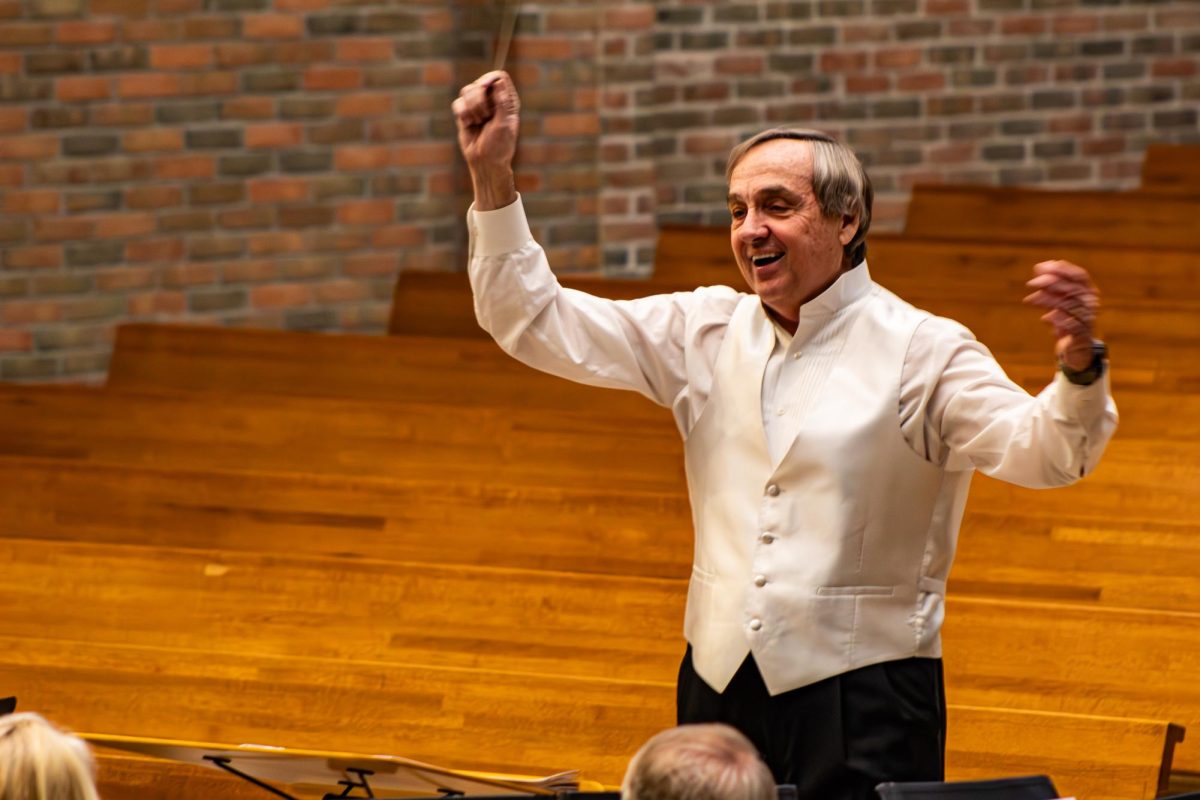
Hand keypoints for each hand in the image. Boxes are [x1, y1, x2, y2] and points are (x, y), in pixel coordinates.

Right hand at [452, 70, 519, 209]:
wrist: (484, 162)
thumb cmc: (499, 146)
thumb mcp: (504, 124)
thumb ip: (502, 102)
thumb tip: (499, 80)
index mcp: (507, 100)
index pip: (499, 77)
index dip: (489, 78)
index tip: (483, 87)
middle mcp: (493, 100)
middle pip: (480, 83)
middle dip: (479, 100)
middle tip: (484, 117)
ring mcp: (478, 105)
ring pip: (467, 91)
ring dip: (471, 108)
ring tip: (477, 122)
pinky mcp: (465, 112)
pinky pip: (458, 103)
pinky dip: (462, 114)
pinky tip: (468, 124)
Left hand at [1023, 260, 1099, 370]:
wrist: (1076, 345)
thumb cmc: (1066, 317)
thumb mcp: (1058, 299)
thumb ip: (1050, 285)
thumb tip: (1039, 268)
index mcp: (1089, 291)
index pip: (1080, 275)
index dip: (1064, 269)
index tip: (1044, 266)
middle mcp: (1091, 302)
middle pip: (1073, 288)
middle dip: (1051, 283)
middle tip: (1032, 282)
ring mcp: (1088, 318)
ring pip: (1070, 305)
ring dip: (1048, 301)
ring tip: (1030, 299)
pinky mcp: (1082, 333)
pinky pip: (1072, 325)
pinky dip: (1058, 320)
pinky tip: (1046, 318)